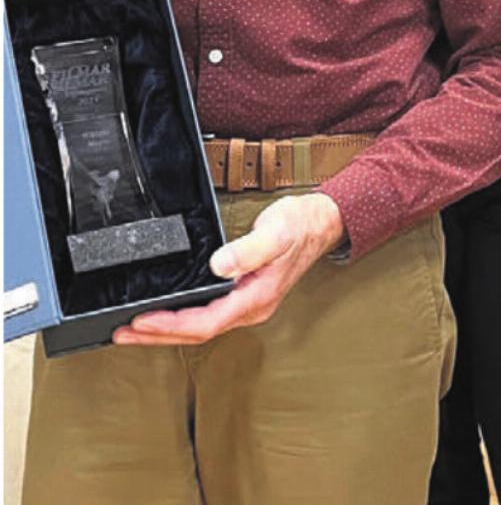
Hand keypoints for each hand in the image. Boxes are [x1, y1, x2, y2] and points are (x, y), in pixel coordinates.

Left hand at [111, 191, 344, 346]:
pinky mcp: (244, 296)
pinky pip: (208, 315)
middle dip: (158, 335)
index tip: (141, 321)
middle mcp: (251, 307)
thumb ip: (247, 250)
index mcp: (256, 297)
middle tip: (123, 333)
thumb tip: (219, 266)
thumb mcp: (275, 231)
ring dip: (166, 329)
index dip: (171, 325)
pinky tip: (169, 313)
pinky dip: (182, 318)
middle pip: (198, 333)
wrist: (320, 222)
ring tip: (135, 328)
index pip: (206, 322)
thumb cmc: (299, 225)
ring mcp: (248, 304)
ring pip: (201, 327)